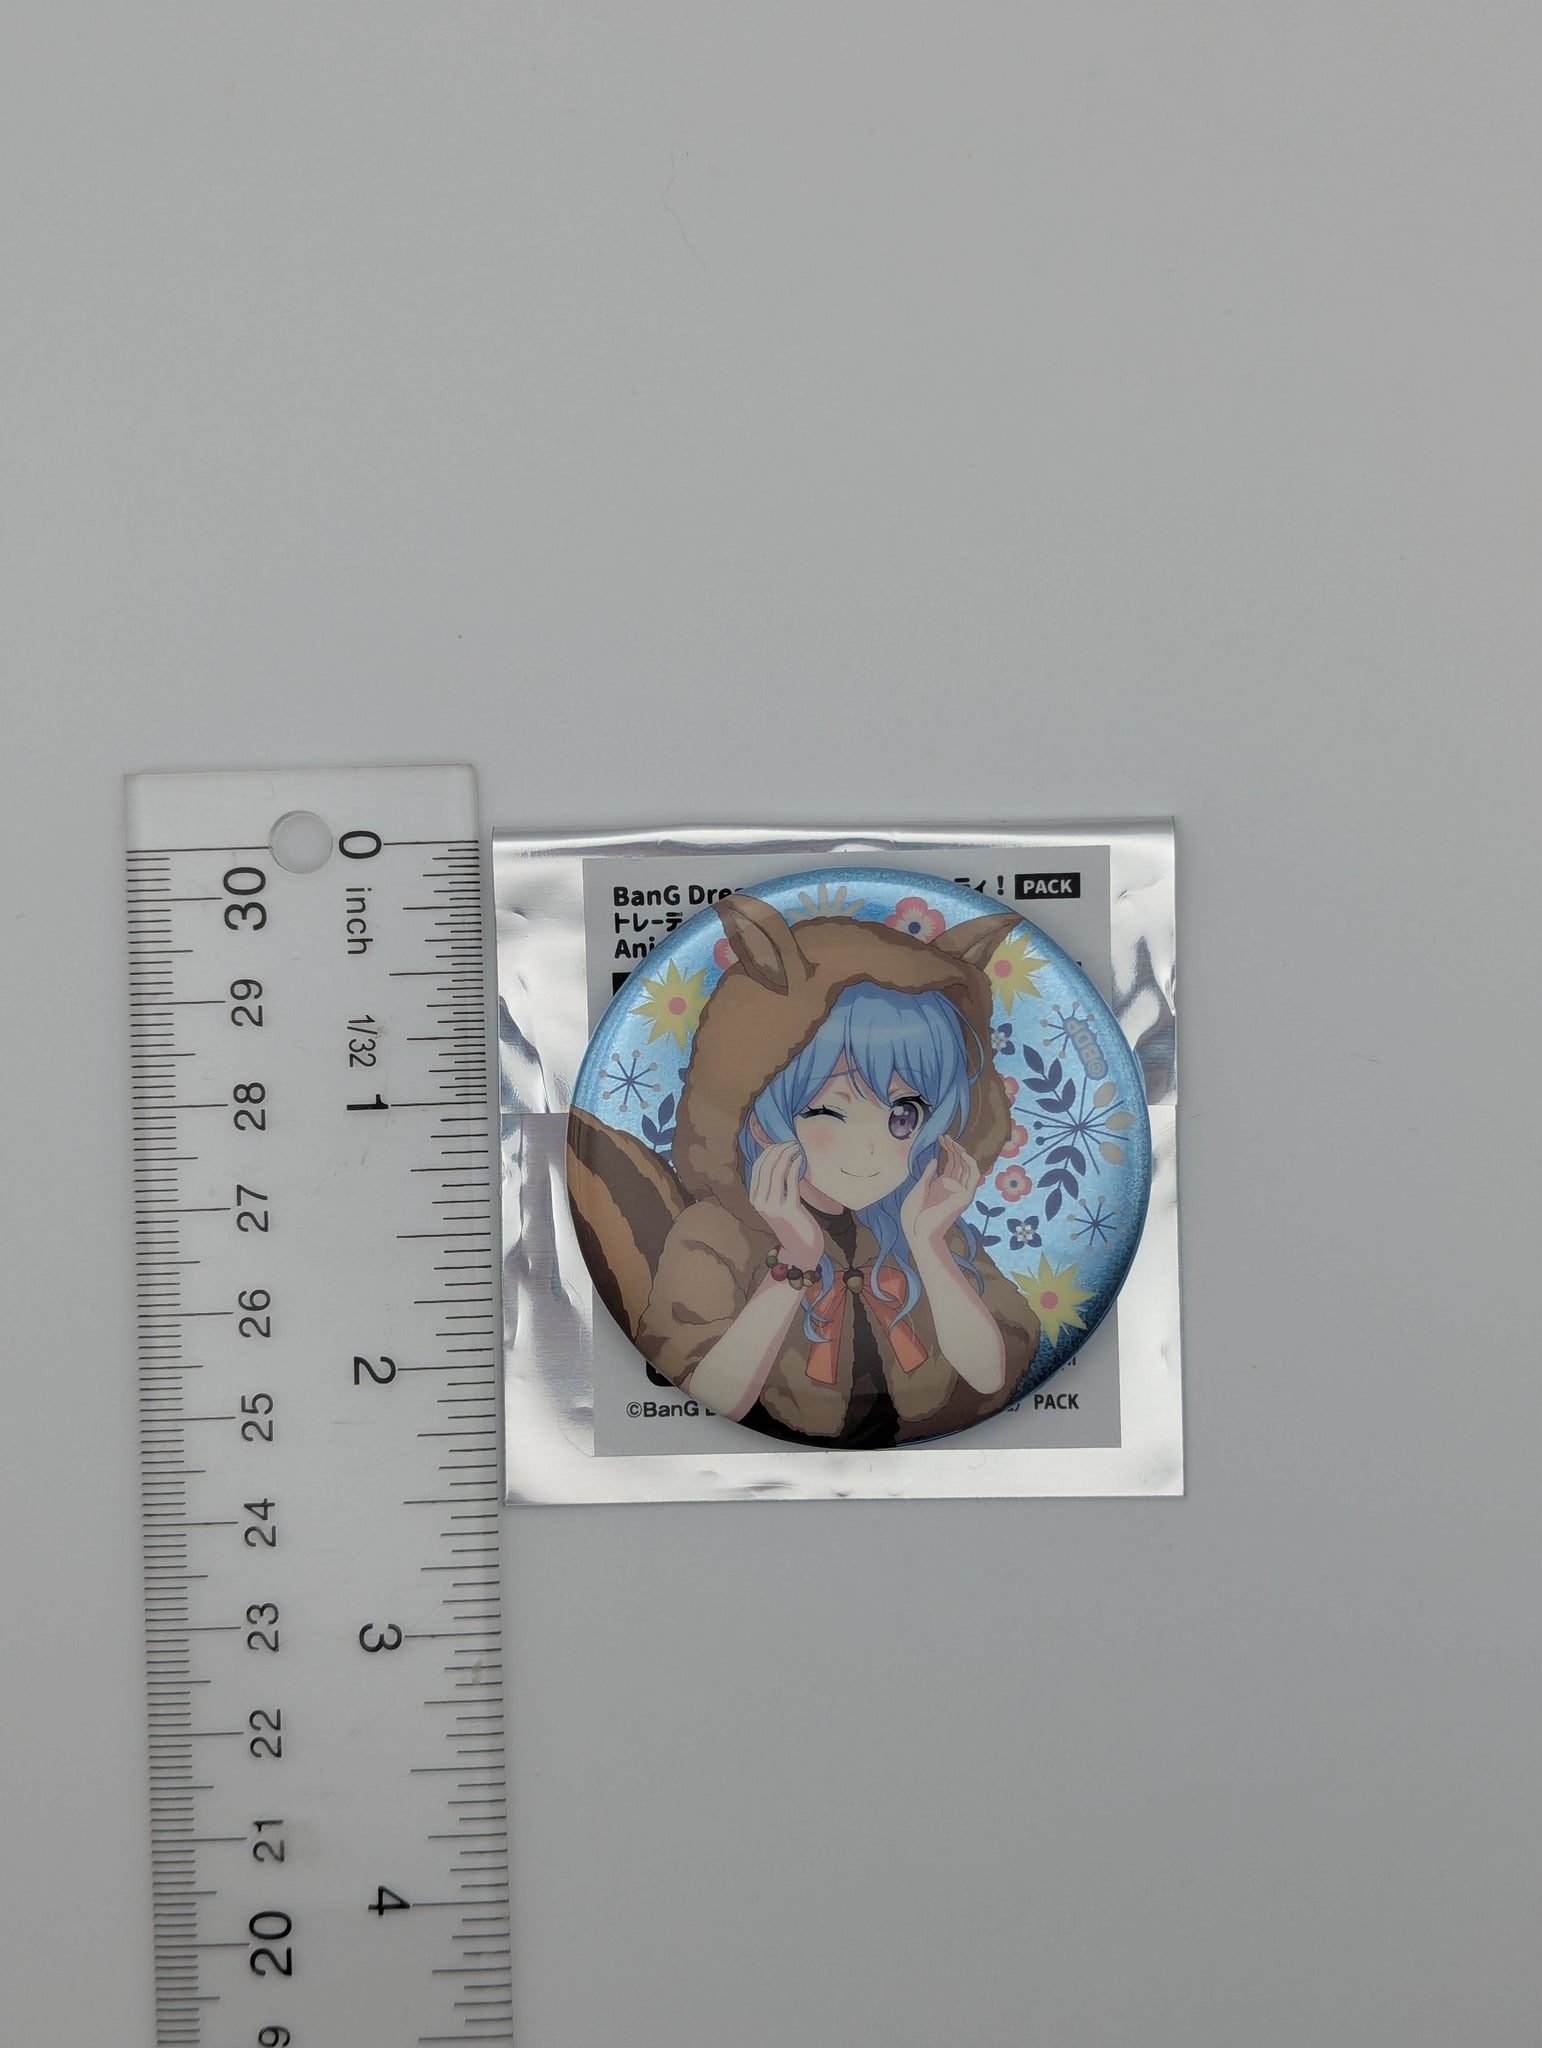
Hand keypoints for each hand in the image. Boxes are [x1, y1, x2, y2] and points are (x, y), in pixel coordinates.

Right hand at [747, 1140, 824, 1267]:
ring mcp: (773, 1206)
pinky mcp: (788, 1209)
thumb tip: (779, 1157)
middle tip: (790, 1142)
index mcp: (755, 1199)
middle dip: (778, 1151)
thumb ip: (775, 1184)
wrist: (801, 1247)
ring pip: (776, 1173)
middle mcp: (760, 1202)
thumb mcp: (778, 1202)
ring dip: (787, 1156)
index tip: (779, 1143)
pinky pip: (791, 1182)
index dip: (768, 1153)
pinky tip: (800, 1160)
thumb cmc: (792, 1221)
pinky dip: (795, 1167)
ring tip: (796, 1148)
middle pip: (765, 1168)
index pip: (757, 1169)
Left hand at [900, 1135, 980, 1250]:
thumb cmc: (914, 1214)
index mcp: (942, 1185)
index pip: (951, 1163)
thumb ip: (928, 1175)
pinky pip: (973, 1177)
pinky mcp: (965, 1197)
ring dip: (963, 1153)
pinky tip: (961, 1154)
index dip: (947, 1149)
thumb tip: (933, 1160)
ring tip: (953, 1142)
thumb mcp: (919, 1188)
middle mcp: (954, 1187)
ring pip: (968, 1167)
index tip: (940, 1137)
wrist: (917, 1231)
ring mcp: (960, 1192)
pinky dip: (970, 1164)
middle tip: (945, 1136)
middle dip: (954, 1148)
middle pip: (959, 1162)